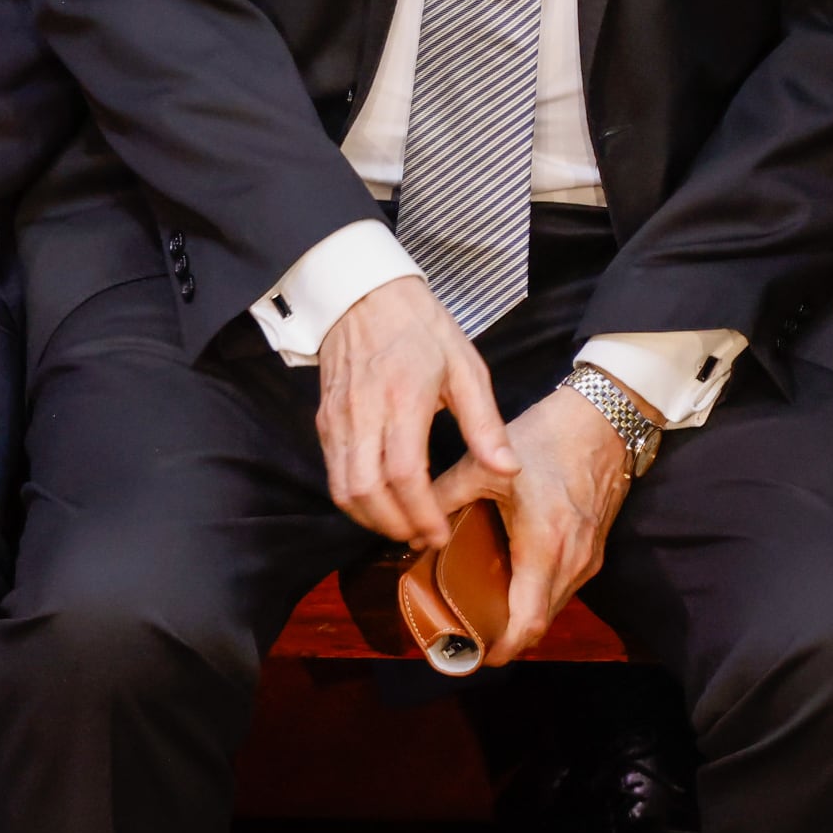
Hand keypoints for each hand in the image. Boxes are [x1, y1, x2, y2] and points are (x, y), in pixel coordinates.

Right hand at [316, 273, 513, 547]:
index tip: (441, 534)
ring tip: (403, 527)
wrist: (362, 294)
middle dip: (395, 526)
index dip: (422, 513)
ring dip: (370, 518)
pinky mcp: (324, 421)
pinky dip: (353, 499)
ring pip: (342, 489)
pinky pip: (332, 473)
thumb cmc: (419, 328)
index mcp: (403, 399)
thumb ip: (485, 423)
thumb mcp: (465, 367)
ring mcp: (337, 420)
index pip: (405, 474)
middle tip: (424, 539)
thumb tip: (508, 469)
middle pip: (366, 491)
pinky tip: (380, 503)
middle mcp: (363, 414)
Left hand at [424, 384, 633, 664]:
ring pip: (553, 606)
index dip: (503, 648)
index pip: (528, 621)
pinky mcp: (593, 548)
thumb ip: (442, 499)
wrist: (603, 421)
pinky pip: (563, 586)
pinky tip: (509, 582)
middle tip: (467, 635)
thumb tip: (410, 530)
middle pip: (540, 622)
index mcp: (544, 547)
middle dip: (506, 636)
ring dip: (522, 616)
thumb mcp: (483, 467)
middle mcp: (573, 561)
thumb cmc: (545, 440)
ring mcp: (588, 557)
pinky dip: (537, 595)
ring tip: (481, 612)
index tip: (475, 655)